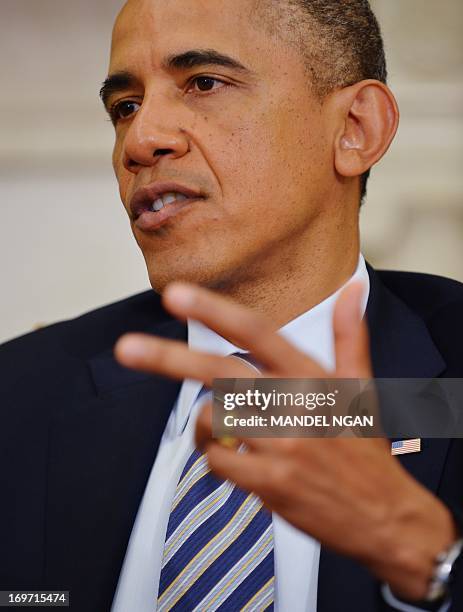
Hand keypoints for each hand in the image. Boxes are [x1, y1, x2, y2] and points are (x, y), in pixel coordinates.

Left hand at [115, 282, 456, 600]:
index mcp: (314, 378)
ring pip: (214, 419)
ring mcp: (284, 447)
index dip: (215, 311)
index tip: (176, 295)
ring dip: (205, 422)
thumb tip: (352, 289)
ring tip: (219, 429)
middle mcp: (296, 407)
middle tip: (125, 349)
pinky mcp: (272, 484)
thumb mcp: (360, 389)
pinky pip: (219, 462)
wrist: (387, 517)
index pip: (257, 334)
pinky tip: (232, 461)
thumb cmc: (366, 449)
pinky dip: (215, 457)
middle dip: (168, 360)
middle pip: (221, 374)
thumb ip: (349, 335)